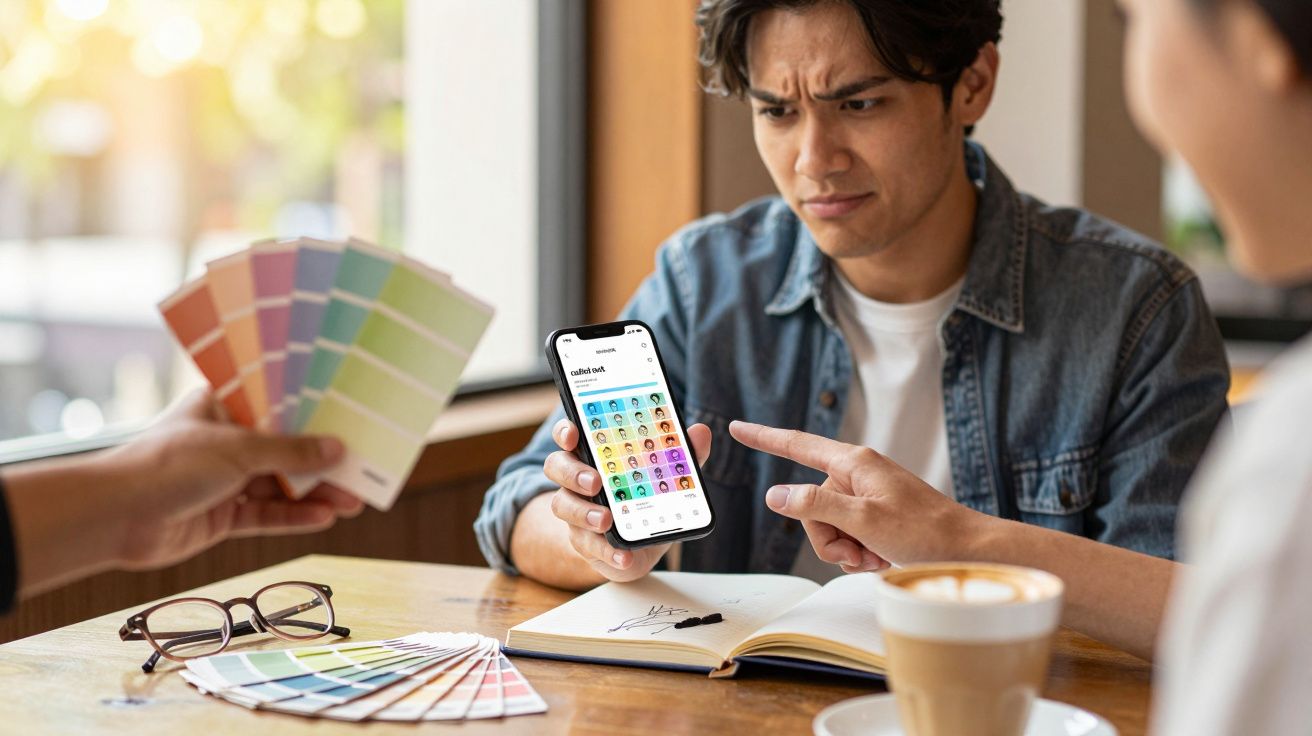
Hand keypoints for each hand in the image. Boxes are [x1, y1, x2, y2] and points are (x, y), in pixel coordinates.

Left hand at [103, 390, 364, 568]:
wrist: (112, 518)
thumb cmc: (167, 464)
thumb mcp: (237, 449)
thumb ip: (289, 451)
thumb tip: (338, 449)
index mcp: (223, 405)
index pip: (277, 404)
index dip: (314, 411)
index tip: (350, 416)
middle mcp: (226, 439)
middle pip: (285, 448)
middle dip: (322, 460)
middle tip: (363, 465)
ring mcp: (225, 479)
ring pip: (280, 485)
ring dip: (316, 493)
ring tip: (355, 499)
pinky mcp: (222, 515)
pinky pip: (266, 515)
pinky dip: (294, 516)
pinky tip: (325, 517)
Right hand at [543, 418, 710, 582]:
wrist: (639, 545)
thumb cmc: (645, 501)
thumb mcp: (668, 477)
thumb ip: (682, 455)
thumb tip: (700, 432)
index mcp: (593, 456)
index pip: (568, 436)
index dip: (565, 432)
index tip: (573, 433)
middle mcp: (577, 481)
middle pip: (557, 467)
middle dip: (572, 473)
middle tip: (596, 482)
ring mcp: (576, 512)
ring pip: (563, 506)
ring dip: (584, 513)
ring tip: (607, 520)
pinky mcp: (584, 542)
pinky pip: (588, 546)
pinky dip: (607, 551)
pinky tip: (624, 555)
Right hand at [729, 420, 985, 571]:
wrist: (967, 552)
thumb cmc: (925, 532)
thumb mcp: (863, 521)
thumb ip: (815, 506)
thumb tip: (775, 494)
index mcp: (854, 463)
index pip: (798, 445)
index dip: (764, 438)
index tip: (737, 428)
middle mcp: (858, 474)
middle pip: (810, 504)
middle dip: (826, 537)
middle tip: (857, 551)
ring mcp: (867, 495)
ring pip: (826, 525)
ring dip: (845, 549)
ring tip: (875, 555)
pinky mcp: (875, 515)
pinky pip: (846, 535)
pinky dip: (858, 552)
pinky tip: (880, 558)